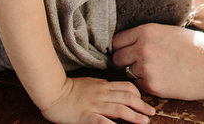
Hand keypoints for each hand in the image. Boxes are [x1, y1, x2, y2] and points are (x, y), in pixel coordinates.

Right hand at [38, 76, 154, 123]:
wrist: (52, 92)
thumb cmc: (68, 89)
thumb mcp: (88, 83)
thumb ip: (101, 87)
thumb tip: (113, 90)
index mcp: (103, 85)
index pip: (126, 87)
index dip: (138, 94)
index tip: (143, 100)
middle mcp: (102, 94)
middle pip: (128, 98)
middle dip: (142, 105)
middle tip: (152, 112)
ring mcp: (95, 105)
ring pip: (121, 109)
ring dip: (136, 116)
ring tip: (145, 121)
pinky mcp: (88, 117)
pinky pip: (105, 123)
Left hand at [112, 23, 203, 108]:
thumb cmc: (198, 48)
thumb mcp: (171, 31)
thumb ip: (150, 35)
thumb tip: (135, 38)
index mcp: (146, 31)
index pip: (117, 39)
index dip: (121, 46)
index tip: (126, 50)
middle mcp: (142, 49)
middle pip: (117, 57)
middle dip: (124, 61)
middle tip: (136, 62)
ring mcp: (146, 69)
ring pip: (128, 72)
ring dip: (136, 72)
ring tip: (155, 69)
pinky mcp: (152, 86)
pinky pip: (139, 85)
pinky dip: (146, 83)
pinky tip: (162, 78)